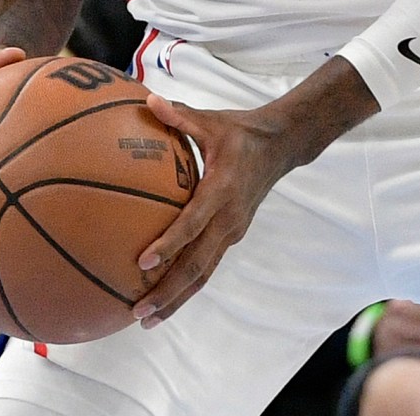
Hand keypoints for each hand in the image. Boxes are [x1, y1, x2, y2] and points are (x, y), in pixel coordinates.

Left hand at [132, 93, 311, 326]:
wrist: (281, 147)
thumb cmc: (241, 132)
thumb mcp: (212, 121)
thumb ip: (180, 115)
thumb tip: (148, 100)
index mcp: (221, 191)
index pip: (192, 224)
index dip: (169, 245)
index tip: (143, 262)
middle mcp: (228, 219)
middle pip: (196, 265)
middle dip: (167, 291)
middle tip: (139, 312)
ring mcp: (231, 232)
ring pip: (203, 274)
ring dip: (177, 299)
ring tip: (147, 320)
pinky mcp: (231, 236)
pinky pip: (208, 267)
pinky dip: (187, 287)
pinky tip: (166, 300)